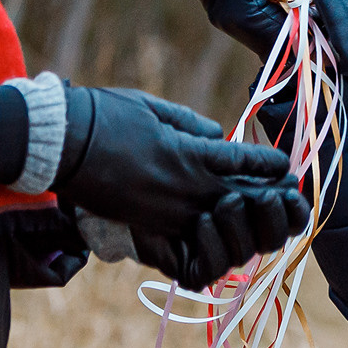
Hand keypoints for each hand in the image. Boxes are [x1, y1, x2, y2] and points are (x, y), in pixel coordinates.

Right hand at [52, 87, 292, 240]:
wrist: (62, 143)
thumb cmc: (105, 115)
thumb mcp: (154, 108)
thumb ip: (190, 125)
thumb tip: (216, 135)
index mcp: (189, 153)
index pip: (242, 163)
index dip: (266, 166)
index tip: (285, 167)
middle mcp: (184, 187)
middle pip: (238, 200)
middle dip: (263, 199)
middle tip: (284, 198)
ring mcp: (166, 211)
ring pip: (216, 224)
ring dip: (238, 220)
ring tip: (254, 216)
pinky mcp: (147, 225)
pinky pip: (185, 238)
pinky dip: (204, 235)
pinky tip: (213, 230)